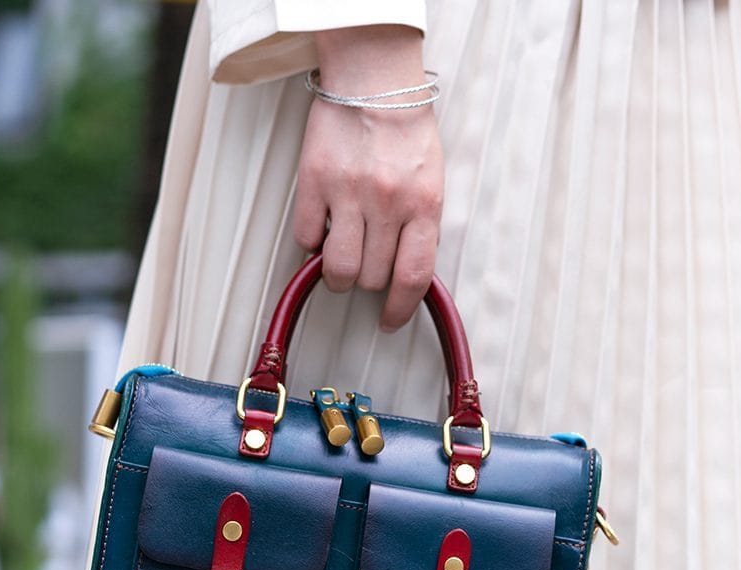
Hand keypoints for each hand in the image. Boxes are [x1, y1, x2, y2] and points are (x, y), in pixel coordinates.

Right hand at [293, 26, 444, 331]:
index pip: (413, 278)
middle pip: (372, 278)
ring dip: (338, 275)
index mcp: (423, 205)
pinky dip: (312, 242)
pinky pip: (307, 237)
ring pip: (338, 269)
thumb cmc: (407, 131)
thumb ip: (421, 228)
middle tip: (365, 267)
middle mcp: (387, 203)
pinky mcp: (314, 182)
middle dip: (368, 282)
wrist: (375, 78)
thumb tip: (406, 276)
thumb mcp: (432, 182)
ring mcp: (348, 193)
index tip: (390, 320)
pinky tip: (323, 228)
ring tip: (340, 259)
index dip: (400, 309)